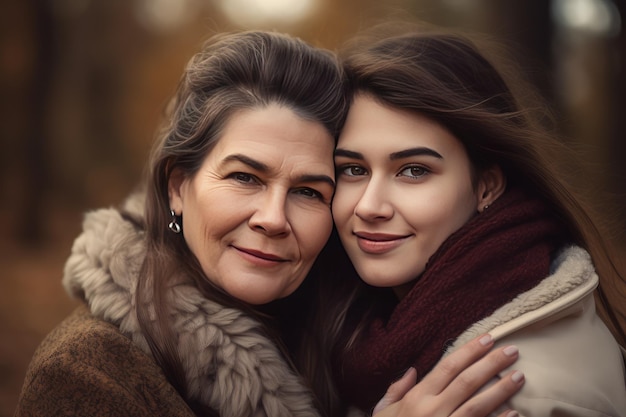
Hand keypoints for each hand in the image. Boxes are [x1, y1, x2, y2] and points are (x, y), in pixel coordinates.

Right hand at [372, 334, 522, 416]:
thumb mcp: (385, 412)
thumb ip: (396, 390)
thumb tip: (413, 370)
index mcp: (417, 398)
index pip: (447, 367)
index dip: (469, 351)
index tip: (487, 338)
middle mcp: (433, 411)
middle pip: (467, 382)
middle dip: (491, 364)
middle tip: (512, 350)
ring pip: (478, 406)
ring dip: (500, 390)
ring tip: (519, 376)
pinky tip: (515, 412)